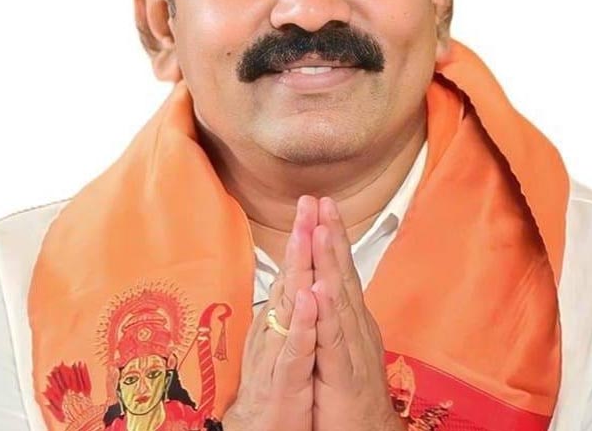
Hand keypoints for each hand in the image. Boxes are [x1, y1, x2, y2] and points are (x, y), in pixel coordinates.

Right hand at [222, 197, 319, 430]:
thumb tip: (293, 283)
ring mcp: (281, 354)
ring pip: (290, 307)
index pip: (297, 273)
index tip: (312, 204)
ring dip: (298, 269)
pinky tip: (309, 299)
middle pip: (292, 278)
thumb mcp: (289, 346)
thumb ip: (289, 314)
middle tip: (306, 202)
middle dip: (301, 239)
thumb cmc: (279, 390)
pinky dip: (303, 324)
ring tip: (305, 234)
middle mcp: (279, 331)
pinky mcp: (286, 381)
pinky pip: (295, 349)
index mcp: (285, 322)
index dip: (305, 239)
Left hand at [311, 197, 403, 430]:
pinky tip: (320, 289)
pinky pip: (332, 339)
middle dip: (331, 235)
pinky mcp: (343, 374)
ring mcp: (351, 348)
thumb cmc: (350, 393)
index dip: (331, 237)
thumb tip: (326, 284)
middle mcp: (355, 327)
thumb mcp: (339, 346)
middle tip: (323, 200)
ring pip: (338, 299)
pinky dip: (326, 313)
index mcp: (350, 320)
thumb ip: (334, 316)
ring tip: (320, 229)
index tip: (321, 205)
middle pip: (342, 274)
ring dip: (330, 263)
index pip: (340, 271)